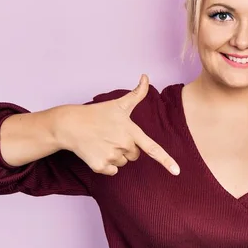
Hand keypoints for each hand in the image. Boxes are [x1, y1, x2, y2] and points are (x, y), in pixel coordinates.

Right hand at [56, 74, 179, 175]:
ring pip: (123, 163)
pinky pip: (112, 171)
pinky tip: (97, 151)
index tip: (177, 172)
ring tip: (102, 142)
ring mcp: (111, 156)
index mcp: (131, 131)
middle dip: (127, 148)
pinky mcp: (99, 166)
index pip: (152, 148)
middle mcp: (123, 144)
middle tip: (112, 136)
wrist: (70, 124)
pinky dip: (106, 164)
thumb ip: (138, 93)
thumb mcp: (119, 104)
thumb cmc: (97, 113)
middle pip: (135, 155)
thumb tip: (146, 76)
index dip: (166, 160)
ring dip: (115, 155)